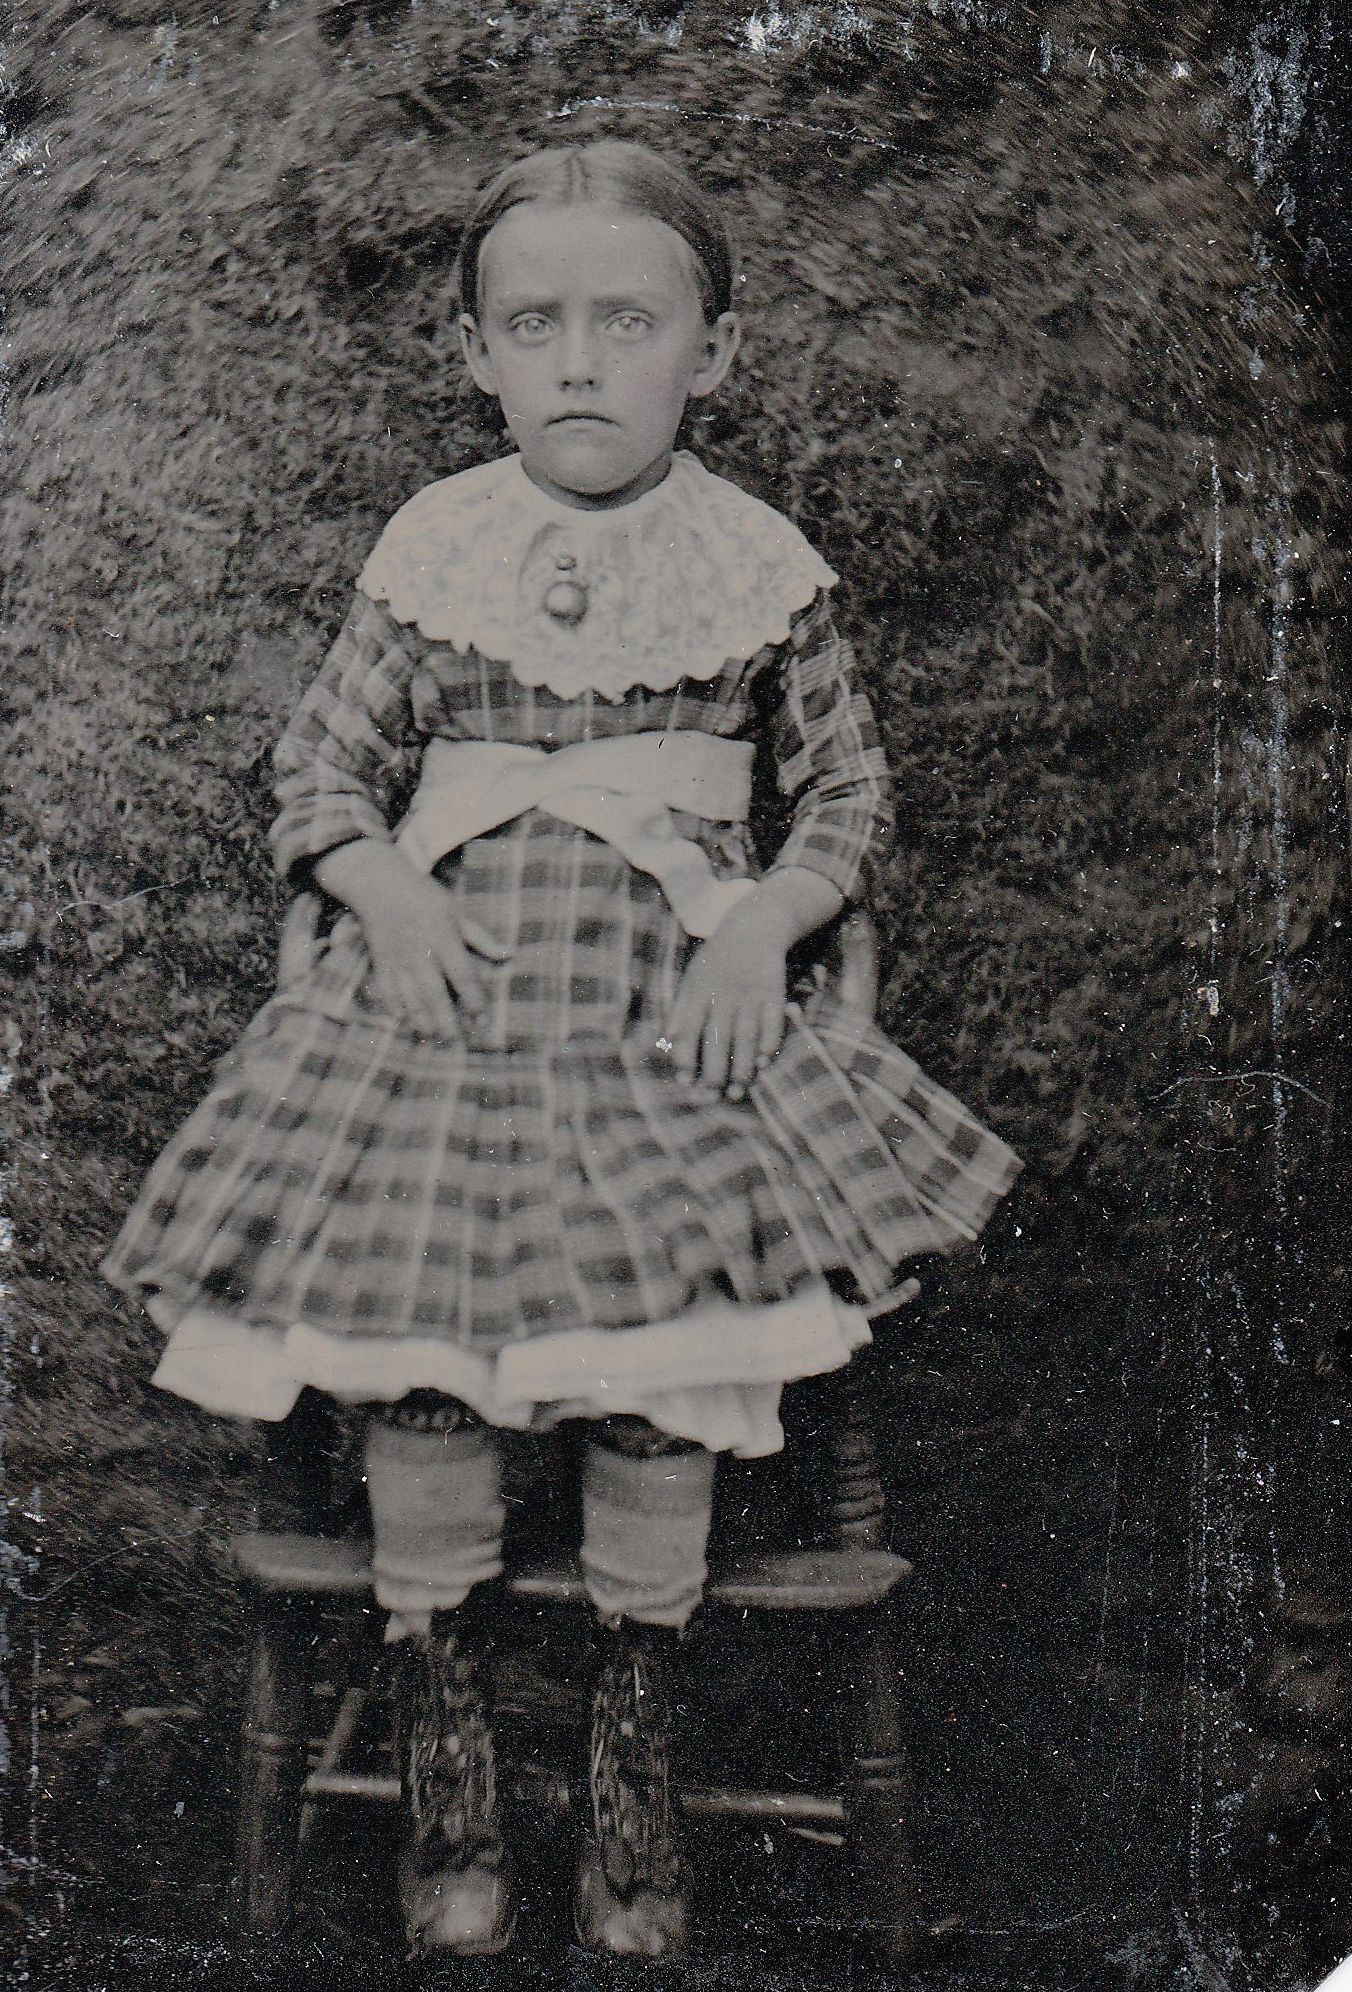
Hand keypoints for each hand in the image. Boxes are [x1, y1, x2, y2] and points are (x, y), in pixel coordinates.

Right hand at [313, 840, 508, 1035]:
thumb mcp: (455, 911)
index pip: (462, 975)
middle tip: (455, 1040)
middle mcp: (420, 952)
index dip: (474, 999)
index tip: (482, 1019)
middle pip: (434, 993)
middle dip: (445, 1019)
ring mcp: (397, 959)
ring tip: (432, 1036)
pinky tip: (403, 1021)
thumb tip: (508, 954)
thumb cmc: (424, 897)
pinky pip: (386, 991)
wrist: (380, 885)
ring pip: (409, 997)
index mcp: (443, 938)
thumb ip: (480, 937)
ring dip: (420, 1019)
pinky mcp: (380, 962)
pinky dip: (394, 1007)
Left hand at [667, 899, 794, 1100]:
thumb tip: (669, 1039)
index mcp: (699, 991)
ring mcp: (751, 995)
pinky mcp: (774, 993)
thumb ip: (682, 1008)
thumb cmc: (716, 959)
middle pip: (718, 1040)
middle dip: (713, 1072)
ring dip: (742, 1067)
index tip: (685, 1083)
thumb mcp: (693, 977)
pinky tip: (762, 1064)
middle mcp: (724, 995)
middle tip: (710, 1098)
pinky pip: (773, 1024)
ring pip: (746, 1037)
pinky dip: (769, 1044)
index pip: (689, 1030)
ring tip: (737, 1092)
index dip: (685, 1058)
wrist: (754, 928)